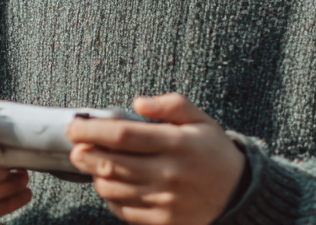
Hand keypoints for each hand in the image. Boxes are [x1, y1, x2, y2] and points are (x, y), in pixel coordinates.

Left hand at [66, 94, 245, 224]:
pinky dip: (111, 199)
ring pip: (113, 189)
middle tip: (75, 147)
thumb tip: (138, 103)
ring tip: (94, 165)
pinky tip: (113, 185)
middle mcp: (168, 173)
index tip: (75, 127)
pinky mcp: (163, 222)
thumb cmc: (214, 152)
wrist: (240, 194)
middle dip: (84, 155)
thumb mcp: (200, 120)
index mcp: (175, 144)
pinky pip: (124, 211)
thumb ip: (170, 105)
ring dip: (95, 176)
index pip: (123, 135)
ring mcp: (164, 201)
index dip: (92, 131)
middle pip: (110, 164)